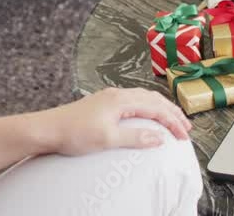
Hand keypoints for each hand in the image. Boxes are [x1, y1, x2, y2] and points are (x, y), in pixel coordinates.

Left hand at [42, 87, 191, 156]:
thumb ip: (136, 137)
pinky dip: (147, 108)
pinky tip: (147, 117)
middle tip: (185, 126)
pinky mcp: (103, 104)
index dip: (173, 121)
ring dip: (160, 109)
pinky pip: (133, 102)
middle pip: (153, 99)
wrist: (48, 129)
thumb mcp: (108, 138)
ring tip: (172, 120)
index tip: (184, 134)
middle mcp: (117, 95)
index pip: (156, 108)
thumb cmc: (73, 132)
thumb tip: (159, 137)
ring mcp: (109, 98)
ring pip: (144, 99)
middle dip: (172, 112)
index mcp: (121, 99)